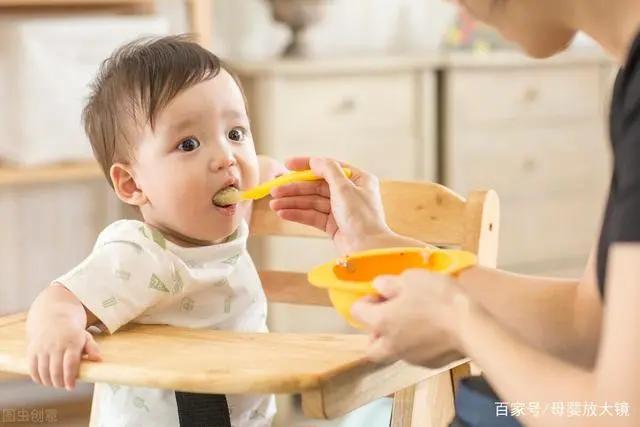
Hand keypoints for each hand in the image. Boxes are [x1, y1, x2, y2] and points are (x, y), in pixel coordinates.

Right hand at [27, 321, 100, 389]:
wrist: (52, 316)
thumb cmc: (71, 331)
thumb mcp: (85, 336)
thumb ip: (92, 348)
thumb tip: (98, 359)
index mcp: (72, 342)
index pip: (70, 364)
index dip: (70, 378)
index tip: (71, 387)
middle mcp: (56, 345)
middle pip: (56, 370)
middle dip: (59, 383)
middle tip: (64, 386)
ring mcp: (43, 347)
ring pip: (43, 371)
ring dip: (49, 382)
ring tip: (55, 384)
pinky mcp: (32, 350)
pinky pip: (32, 368)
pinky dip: (37, 377)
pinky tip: (43, 380)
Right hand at [269, 157, 392, 254]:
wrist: (368, 249)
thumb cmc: (363, 218)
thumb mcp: (345, 189)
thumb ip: (329, 171)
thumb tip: (315, 160)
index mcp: (358, 180)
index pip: (328, 167)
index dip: (306, 165)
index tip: (287, 164)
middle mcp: (349, 193)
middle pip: (316, 186)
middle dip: (295, 189)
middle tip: (275, 191)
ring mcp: (340, 210)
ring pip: (312, 202)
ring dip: (292, 203)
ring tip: (274, 205)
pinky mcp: (333, 225)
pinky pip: (313, 216)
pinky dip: (298, 214)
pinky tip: (283, 214)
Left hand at [350, 269, 469, 367]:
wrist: (470, 326)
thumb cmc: (438, 298)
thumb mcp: (412, 278)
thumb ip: (390, 283)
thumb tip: (379, 286)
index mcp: (380, 321)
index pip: (357, 311)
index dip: (367, 300)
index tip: (384, 293)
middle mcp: (389, 344)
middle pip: (371, 343)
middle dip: (376, 330)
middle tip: (392, 315)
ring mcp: (408, 357)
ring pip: (392, 350)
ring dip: (396, 338)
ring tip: (415, 321)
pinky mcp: (427, 364)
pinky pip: (413, 354)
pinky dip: (416, 344)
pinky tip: (431, 332)